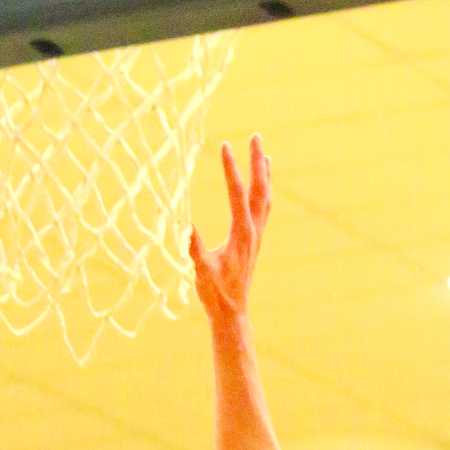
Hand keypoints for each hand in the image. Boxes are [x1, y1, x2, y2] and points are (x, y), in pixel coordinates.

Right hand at [189, 135, 270, 321]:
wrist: (233, 313)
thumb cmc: (215, 294)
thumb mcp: (202, 271)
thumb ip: (194, 249)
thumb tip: (184, 225)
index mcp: (241, 235)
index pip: (237, 194)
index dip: (230, 169)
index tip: (224, 145)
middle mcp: (253, 231)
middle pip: (259, 189)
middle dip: (257, 161)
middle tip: (255, 136)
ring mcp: (256, 236)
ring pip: (265, 197)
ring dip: (264, 174)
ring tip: (263, 152)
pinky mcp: (254, 241)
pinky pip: (263, 209)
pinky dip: (263, 191)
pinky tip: (261, 185)